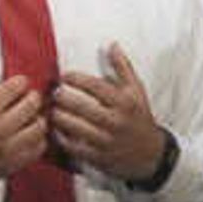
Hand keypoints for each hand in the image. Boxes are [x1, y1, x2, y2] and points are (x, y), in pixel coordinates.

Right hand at [0, 53, 45, 192]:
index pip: (16, 87)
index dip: (19, 82)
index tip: (17, 84)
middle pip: (33, 104)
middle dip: (32, 98)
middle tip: (27, 98)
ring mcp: (8, 148)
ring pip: (40, 126)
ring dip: (38, 118)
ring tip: (30, 117)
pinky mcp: (12, 163)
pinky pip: (38, 148)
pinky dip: (38, 140)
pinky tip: (29, 136)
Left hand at [46, 42, 165, 183]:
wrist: (150, 153)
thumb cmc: (140, 117)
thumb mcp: (137, 91)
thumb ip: (123, 68)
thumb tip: (112, 45)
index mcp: (125, 103)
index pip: (95, 86)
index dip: (75, 78)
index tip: (64, 75)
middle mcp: (116, 121)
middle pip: (80, 106)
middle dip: (62, 96)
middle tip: (53, 92)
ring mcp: (106, 140)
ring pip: (73, 126)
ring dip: (57, 115)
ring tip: (51, 108)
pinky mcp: (97, 156)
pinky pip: (71, 145)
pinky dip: (59, 136)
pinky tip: (54, 128)